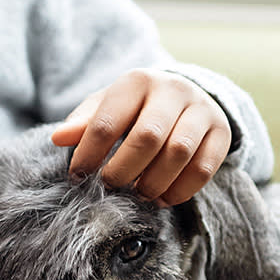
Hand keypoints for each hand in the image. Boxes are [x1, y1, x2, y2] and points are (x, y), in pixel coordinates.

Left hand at [51, 69, 231, 205]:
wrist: (185, 96)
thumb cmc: (134, 107)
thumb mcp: (106, 106)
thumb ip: (83, 122)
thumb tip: (58, 138)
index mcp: (136, 81)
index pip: (108, 121)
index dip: (89, 154)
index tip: (78, 176)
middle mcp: (172, 89)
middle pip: (147, 137)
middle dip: (123, 169)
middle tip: (110, 187)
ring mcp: (201, 109)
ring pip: (178, 153)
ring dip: (154, 182)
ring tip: (137, 195)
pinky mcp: (222, 131)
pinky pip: (204, 168)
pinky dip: (180, 190)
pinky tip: (162, 198)